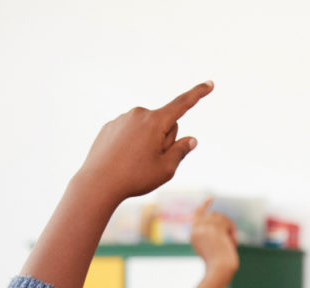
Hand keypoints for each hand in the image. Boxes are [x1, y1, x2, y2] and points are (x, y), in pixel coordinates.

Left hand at [78, 81, 213, 204]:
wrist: (98, 183)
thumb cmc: (135, 177)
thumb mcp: (166, 169)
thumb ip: (181, 151)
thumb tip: (191, 139)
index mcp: (155, 121)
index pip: (182, 104)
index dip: (198, 94)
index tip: (210, 83)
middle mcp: (139, 114)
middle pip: (164, 124)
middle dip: (165, 139)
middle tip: (153, 161)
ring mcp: (122, 119)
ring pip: (146, 129)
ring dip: (148, 142)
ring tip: (135, 163)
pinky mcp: (110, 127)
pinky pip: (130, 133)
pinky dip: (132, 145)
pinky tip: (123, 161)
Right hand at [190, 199, 238, 285]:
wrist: (219, 270)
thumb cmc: (218, 264)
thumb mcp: (213, 248)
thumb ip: (213, 234)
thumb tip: (220, 220)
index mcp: (193, 234)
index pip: (197, 214)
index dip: (204, 205)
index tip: (211, 198)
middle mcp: (197, 229)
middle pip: (213, 215)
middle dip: (224, 223)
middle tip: (232, 235)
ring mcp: (205, 228)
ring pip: (221, 218)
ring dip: (229, 228)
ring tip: (231, 242)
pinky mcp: (214, 229)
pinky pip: (227, 222)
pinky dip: (232, 231)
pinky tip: (232, 242)